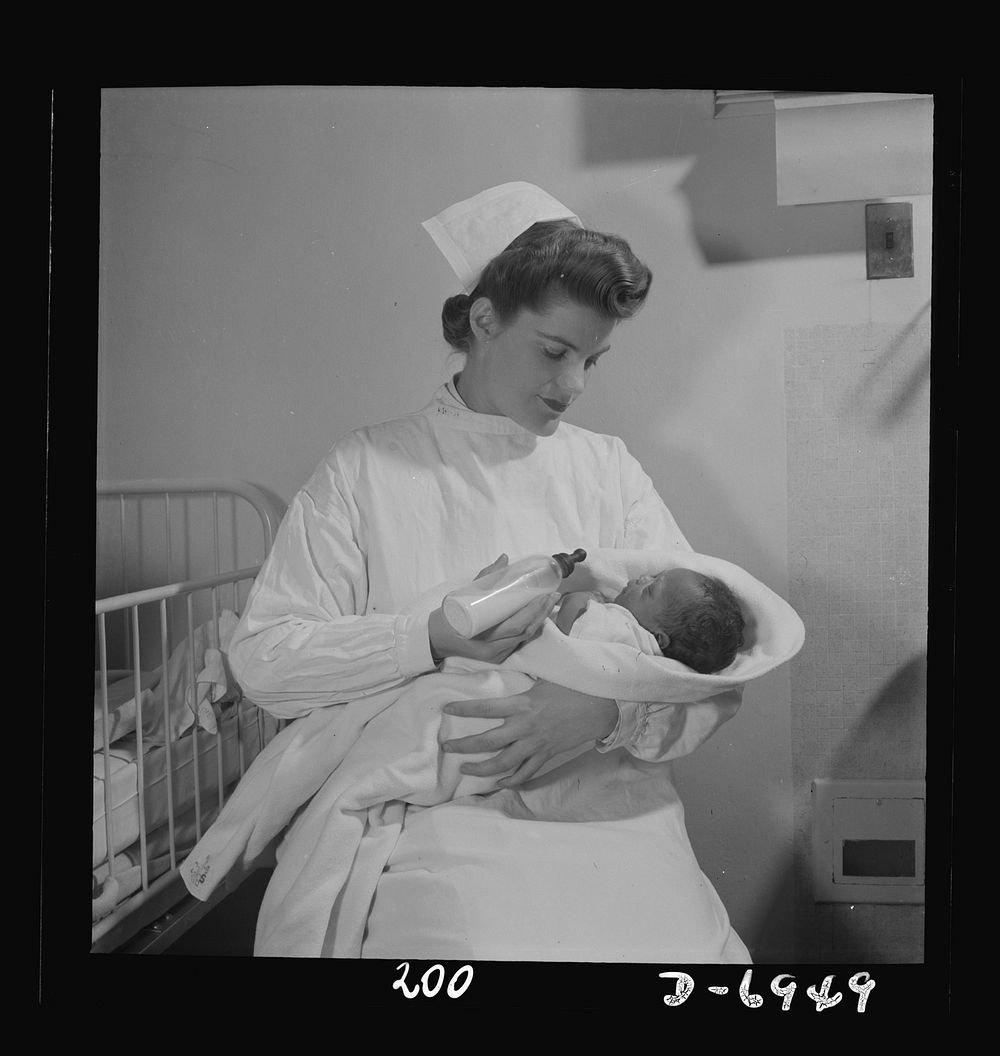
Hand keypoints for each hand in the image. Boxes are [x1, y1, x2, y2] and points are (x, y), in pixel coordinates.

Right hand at [428, 554, 557, 665]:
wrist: (436, 639)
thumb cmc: (447, 618)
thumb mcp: (461, 596)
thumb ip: (484, 578)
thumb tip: (504, 558)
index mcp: (482, 639)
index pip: (515, 626)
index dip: (533, 612)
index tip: (543, 595)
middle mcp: (492, 650)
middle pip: (524, 632)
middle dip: (541, 613)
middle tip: (552, 595)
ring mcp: (496, 655)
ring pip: (524, 638)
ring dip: (539, 619)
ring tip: (548, 602)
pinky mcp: (499, 656)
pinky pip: (519, 641)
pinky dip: (530, 626)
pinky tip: (538, 614)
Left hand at [441, 679, 618, 785]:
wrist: (601, 707)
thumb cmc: (573, 687)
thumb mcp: (544, 678)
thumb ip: (523, 683)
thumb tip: (507, 668)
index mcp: (523, 704)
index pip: (486, 707)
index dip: (464, 709)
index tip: (446, 710)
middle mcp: (526, 727)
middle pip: (488, 742)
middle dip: (463, 746)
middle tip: (446, 747)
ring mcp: (536, 745)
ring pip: (503, 763)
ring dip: (481, 768)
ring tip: (464, 768)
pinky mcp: (547, 755)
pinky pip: (526, 773)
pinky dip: (511, 780)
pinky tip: (499, 782)